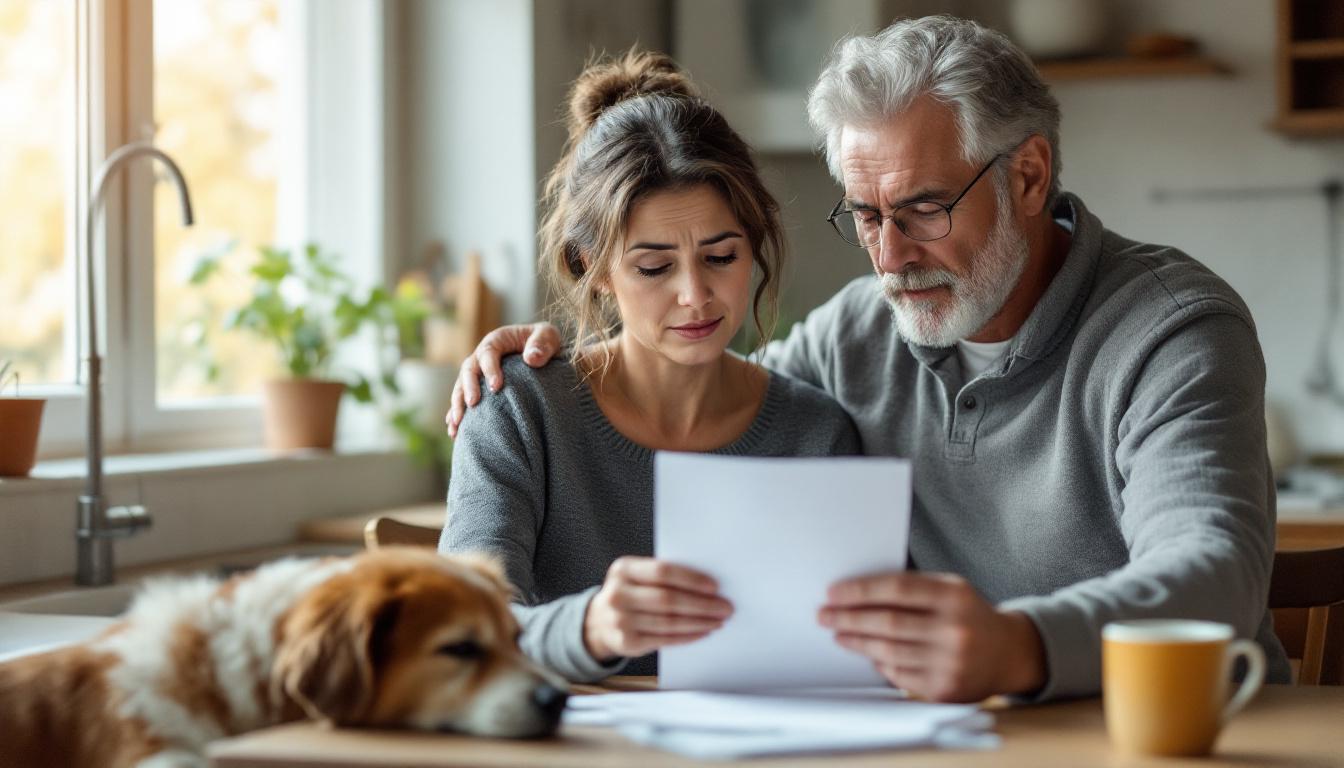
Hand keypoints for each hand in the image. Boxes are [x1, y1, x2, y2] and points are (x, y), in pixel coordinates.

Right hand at [447, 323, 562, 436]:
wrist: (541, 353)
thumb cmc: (545, 343)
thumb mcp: (549, 336)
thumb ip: (543, 344)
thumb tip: (532, 359)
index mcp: (497, 341)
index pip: (488, 352)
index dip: (490, 369)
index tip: (496, 387)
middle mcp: (482, 356)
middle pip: (469, 370)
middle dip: (468, 387)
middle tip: (473, 404)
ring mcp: (477, 374)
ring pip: (461, 387)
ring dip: (457, 404)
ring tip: (457, 424)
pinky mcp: (477, 389)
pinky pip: (462, 401)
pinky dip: (456, 415)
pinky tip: (455, 432)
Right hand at [583, 557, 732, 661]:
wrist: (599, 621)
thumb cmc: (631, 592)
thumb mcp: (637, 576)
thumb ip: (663, 576)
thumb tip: (709, 585)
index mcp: (623, 569)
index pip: (662, 571)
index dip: (690, 579)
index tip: (715, 586)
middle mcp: (618, 594)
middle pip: (668, 599)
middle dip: (702, 604)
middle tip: (726, 607)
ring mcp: (620, 621)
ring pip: (669, 622)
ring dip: (699, 622)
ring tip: (719, 620)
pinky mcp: (627, 643)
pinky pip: (665, 640)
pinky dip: (688, 636)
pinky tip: (703, 632)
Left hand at [819, 571, 1045, 702]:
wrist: (1008, 653)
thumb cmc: (968, 614)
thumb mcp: (949, 589)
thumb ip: (911, 589)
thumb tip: (855, 593)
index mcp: (954, 596)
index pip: (896, 590)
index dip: (860, 591)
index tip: (832, 593)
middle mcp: (955, 629)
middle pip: (887, 623)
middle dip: (849, 618)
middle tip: (824, 615)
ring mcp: (950, 662)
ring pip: (888, 652)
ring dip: (857, 642)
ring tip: (839, 634)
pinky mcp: (945, 689)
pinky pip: (899, 675)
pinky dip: (880, 663)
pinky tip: (868, 654)